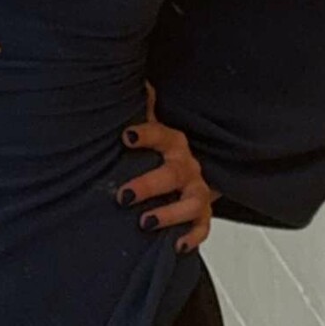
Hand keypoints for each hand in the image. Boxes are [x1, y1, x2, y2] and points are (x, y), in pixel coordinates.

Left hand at [115, 80, 221, 253]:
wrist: (193, 172)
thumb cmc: (164, 152)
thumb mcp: (154, 129)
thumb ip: (144, 109)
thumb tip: (136, 81)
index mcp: (173, 143)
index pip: (161, 135)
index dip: (146, 134)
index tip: (126, 137)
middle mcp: (187, 167)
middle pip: (172, 174)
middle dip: (148, 185)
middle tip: (122, 195)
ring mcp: (197, 191)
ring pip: (190, 203)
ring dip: (169, 213)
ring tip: (145, 222)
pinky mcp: (202, 215)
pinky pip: (202, 228)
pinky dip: (191, 237)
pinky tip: (175, 244)